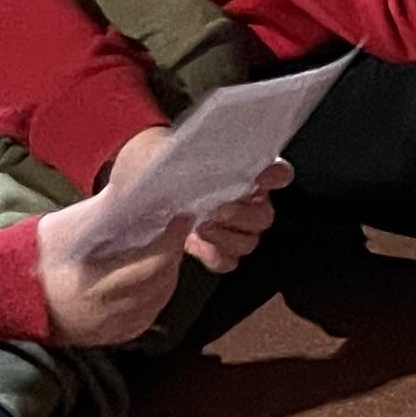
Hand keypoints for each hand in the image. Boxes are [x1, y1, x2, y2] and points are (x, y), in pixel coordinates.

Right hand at [33, 188, 194, 345]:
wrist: (7, 294)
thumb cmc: (37, 255)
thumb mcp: (65, 227)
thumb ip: (102, 212)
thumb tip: (138, 187)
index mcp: (94, 286)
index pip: (151, 264)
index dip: (172, 239)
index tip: (181, 216)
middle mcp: (107, 314)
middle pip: (161, 282)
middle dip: (173, 254)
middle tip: (175, 230)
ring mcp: (111, 329)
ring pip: (159, 301)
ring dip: (169, 274)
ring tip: (165, 250)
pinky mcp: (111, 338)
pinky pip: (148, 317)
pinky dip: (157, 295)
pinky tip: (153, 278)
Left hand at [100, 118, 284, 275]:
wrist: (137, 190)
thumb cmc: (158, 166)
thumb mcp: (173, 155)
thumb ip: (195, 161)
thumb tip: (206, 172)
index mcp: (245, 173)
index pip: (278, 174)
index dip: (275, 178)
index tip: (260, 178)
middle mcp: (248, 202)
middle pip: (264, 216)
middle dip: (241, 215)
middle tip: (216, 210)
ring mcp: (235, 229)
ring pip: (249, 241)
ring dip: (225, 237)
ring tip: (198, 229)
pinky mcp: (217, 250)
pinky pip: (229, 261)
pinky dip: (213, 256)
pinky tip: (193, 246)